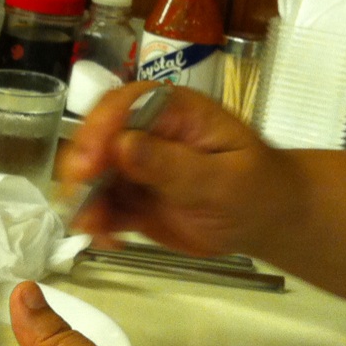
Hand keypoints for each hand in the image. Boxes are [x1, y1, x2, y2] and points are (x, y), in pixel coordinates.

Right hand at [59, 82, 304, 255]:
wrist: (267, 219)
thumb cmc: (257, 188)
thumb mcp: (223, 178)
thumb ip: (174, 165)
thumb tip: (122, 146)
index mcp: (172, 111)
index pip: (124, 105)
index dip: (99, 129)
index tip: (89, 163)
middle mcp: (145, 132)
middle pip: (96, 138)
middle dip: (81, 166)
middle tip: (79, 198)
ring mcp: (134, 165)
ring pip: (91, 175)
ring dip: (84, 200)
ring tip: (93, 228)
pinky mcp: (130, 197)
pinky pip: (102, 206)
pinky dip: (96, 222)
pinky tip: (108, 240)